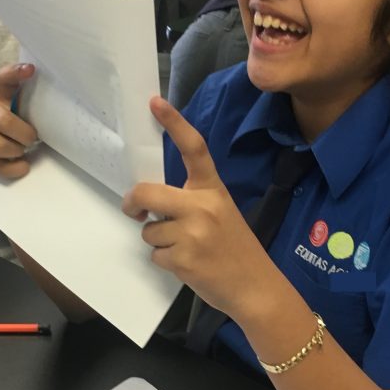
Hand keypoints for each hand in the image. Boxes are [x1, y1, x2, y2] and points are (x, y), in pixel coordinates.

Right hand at [0, 62, 38, 183]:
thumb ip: (35, 106)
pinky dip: (14, 168)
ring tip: (23, 151)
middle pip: (2, 120)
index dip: (15, 73)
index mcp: (3, 98)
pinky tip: (23, 166)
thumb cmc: (14, 129)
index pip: (4, 80)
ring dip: (16, 150)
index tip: (31, 70)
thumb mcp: (22, 113)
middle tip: (33, 138)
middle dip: (23, 133)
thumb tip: (69, 111)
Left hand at [121, 97, 275, 320]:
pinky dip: (166, 261)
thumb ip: (191, 202)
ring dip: (159, 241)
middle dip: (132, 202)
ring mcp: (191, 233)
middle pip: (147, 192)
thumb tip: (151, 203)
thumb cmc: (236, 249)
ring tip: (186, 249)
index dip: (174, 123)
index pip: (194, 148)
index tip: (154, 102)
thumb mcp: (222, 213)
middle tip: (133, 210)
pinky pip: (155, 255)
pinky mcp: (183, 259)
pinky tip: (189, 265)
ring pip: (149, 231)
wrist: (256, 287)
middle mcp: (201, 206)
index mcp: (213, 189)